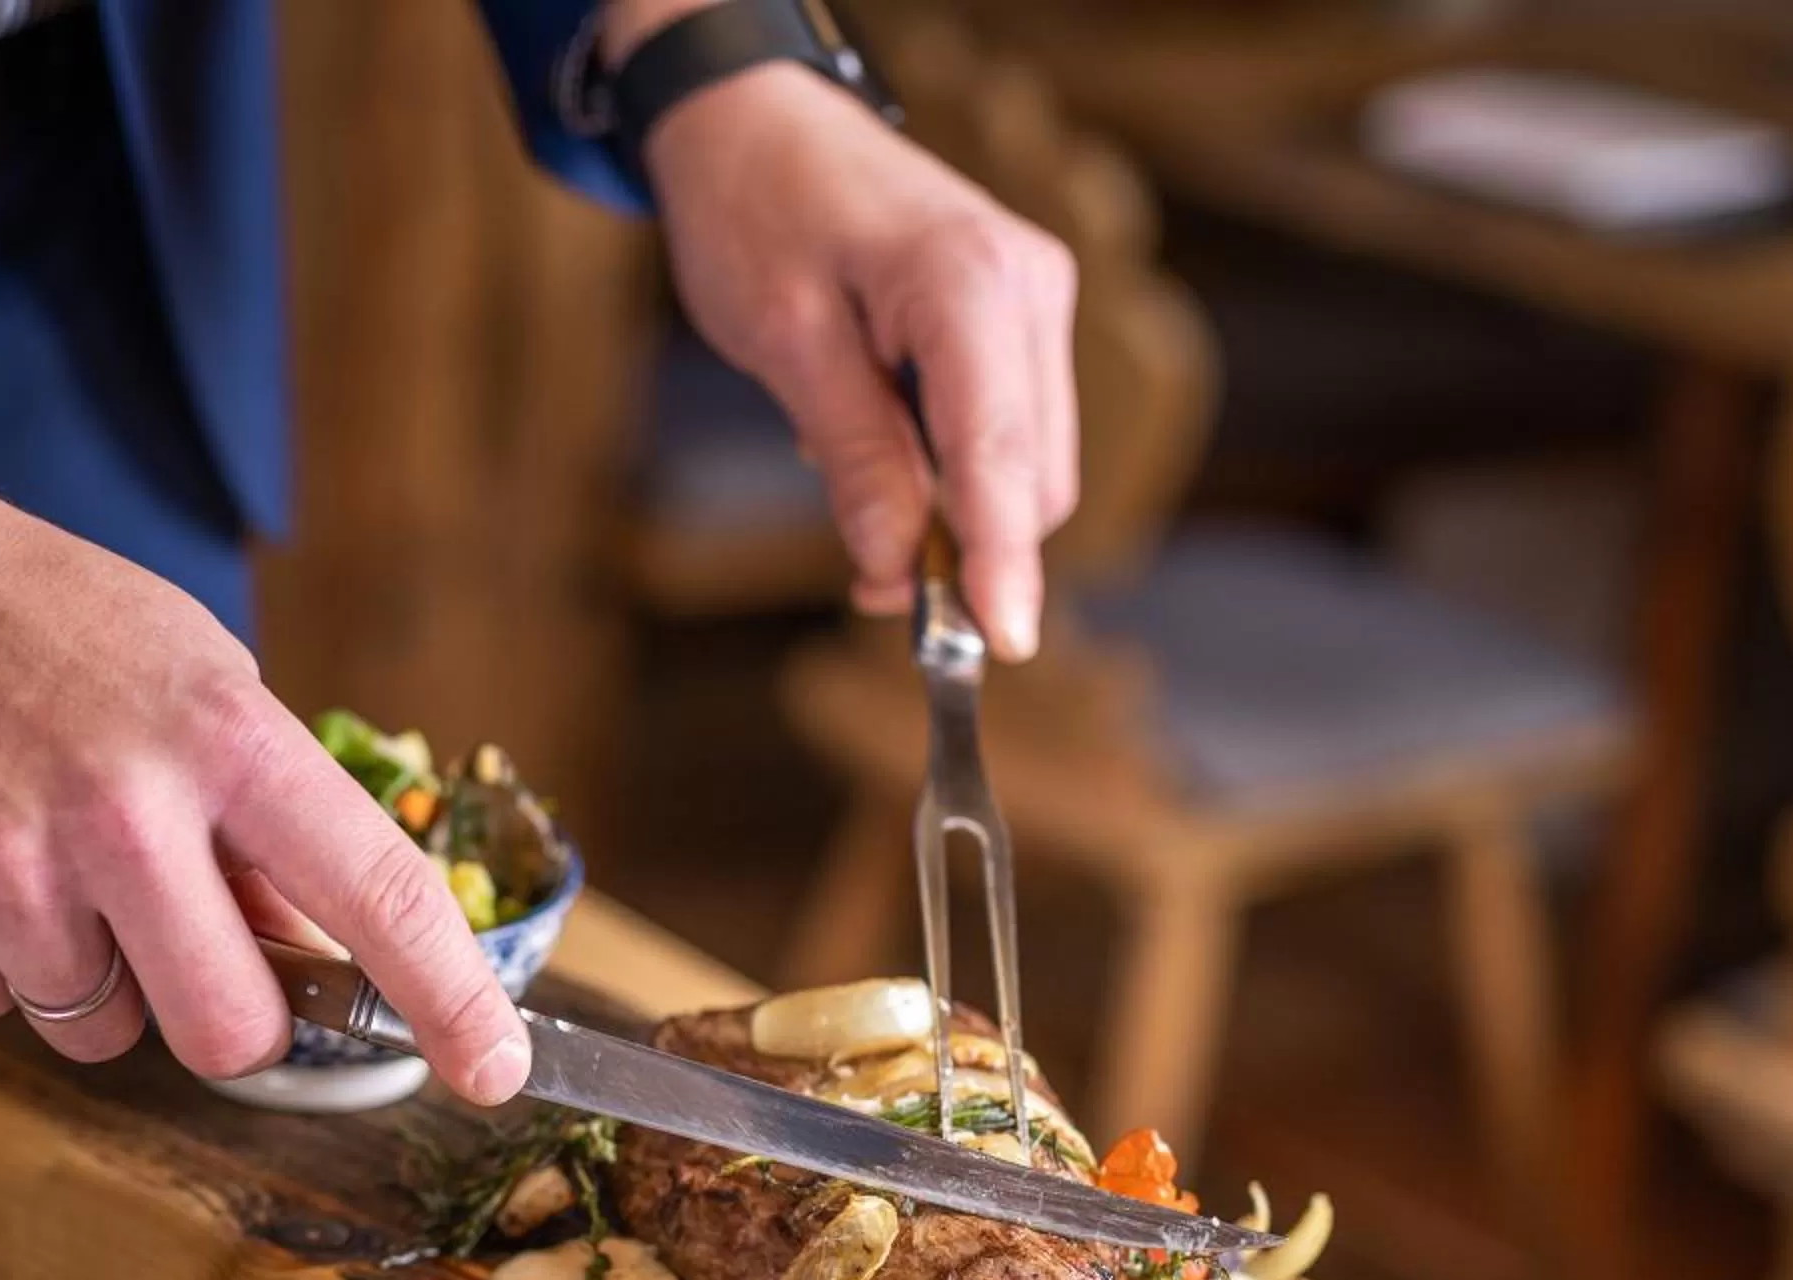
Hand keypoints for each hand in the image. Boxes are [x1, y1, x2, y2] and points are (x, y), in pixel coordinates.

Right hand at [0, 354, 533, 1102]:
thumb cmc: (37, 615)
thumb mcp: (189, 670)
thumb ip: (259, 813)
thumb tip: (314, 954)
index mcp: (223, 735)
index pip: (374, 892)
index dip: (449, 999)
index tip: (496, 1069)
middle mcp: (125, 811)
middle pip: (231, 1034)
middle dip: (226, 1021)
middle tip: (188, 951)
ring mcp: (8, 867)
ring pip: (100, 1031)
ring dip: (90, 975)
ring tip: (39, 850)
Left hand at [623, 19, 1078, 652]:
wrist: (757, 123)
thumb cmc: (758, 212)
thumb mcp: (785, 344)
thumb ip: (856, 459)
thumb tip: (893, 568)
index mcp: (969, 285)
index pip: (1001, 458)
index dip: (1001, 562)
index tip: (1000, 643)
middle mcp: (1029, 288)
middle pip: (1032, 478)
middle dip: (964, 550)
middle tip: (866, 589)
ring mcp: (1035, 297)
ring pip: (1028, 462)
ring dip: (955, 513)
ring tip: (852, 484)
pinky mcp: (1020, 313)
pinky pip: (1007, 427)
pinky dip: (954, 468)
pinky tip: (879, 436)